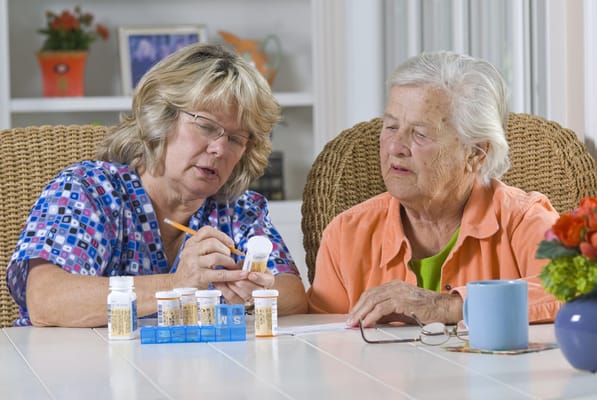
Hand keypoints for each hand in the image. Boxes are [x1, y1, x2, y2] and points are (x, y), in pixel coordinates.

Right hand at [173, 226, 247, 288]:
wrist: (179, 288)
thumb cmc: (192, 270)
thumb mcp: (196, 255)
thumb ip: (209, 248)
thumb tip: (231, 246)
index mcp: (191, 243)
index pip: (207, 231)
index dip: (222, 235)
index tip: (231, 244)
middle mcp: (190, 251)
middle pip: (213, 242)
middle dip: (226, 250)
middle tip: (230, 257)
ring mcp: (193, 264)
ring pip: (217, 257)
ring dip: (229, 261)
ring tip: (231, 266)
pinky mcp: (199, 277)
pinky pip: (220, 274)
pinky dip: (233, 274)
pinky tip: (241, 275)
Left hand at [213, 270, 274, 304]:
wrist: (245, 281)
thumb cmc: (248, 269)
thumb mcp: (250, 264)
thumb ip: (246, 264)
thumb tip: (235, 263)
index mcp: (267, 280)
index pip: (267, 281)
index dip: (259, 278)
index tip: (250, 274)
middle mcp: (262, 292)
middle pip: (254, 290)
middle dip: (242, 283)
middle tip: (233, 276)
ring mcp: (251, 299)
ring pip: (243, 296)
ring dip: (233, 286)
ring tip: (224, 278)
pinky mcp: (240, 304)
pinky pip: (232, 299)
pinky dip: (225, 290)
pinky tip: (218, 283)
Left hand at [346, 279, 462, 327]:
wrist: (444, 308)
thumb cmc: (426, 310)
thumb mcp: (402, 310)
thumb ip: (387, 313)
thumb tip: (372, 320)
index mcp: (394, 286)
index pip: (371, 294)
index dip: (360, 305)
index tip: (353, 315)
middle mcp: (394, 286)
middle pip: (369, 296)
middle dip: (357, 309)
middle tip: (349, 321)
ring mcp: (398, 292)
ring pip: (373, 301)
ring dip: (361, 313)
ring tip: (354, 323)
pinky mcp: (402, 300)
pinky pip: (382, 308)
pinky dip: (372, 316)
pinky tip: (367, 323)